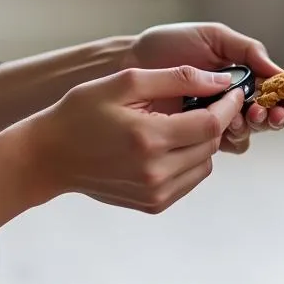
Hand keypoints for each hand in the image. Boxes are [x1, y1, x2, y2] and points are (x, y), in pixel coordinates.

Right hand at [28, 65, 244, 213]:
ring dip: (201, 141)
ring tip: (179, 123)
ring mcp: (155, 193)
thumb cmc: (83, 112)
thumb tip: (220, 80)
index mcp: (149, 138)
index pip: (211, 124)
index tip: (232, 89)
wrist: (50, 156)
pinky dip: (188, 160)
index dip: (227, 105)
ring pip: (205, 163)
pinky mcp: (154, 204)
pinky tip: (167, 144)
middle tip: (203, 101)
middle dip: (214, 120)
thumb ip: (177, 78)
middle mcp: (156, 171)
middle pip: (211, 144)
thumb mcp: (126, 82)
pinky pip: (190, 179)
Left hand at [129, 22, 283, 154]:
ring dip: (253, 126)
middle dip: (276, 117)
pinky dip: (228, 137)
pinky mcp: (193, 136)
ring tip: (249, 114)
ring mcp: (213, 119)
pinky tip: (226, 125)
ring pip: (246, 133)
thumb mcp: (214, 36)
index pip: (274, 91)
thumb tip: (278, 72)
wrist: (131, 61)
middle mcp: (231, 100)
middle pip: (266, 117)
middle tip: (274, 112)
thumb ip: (247, 50)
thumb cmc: (171, 43)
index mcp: (241, 75)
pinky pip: (219, 145)